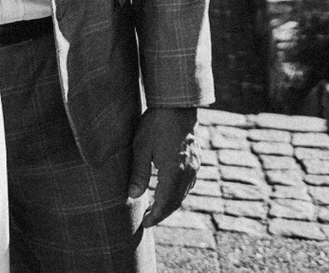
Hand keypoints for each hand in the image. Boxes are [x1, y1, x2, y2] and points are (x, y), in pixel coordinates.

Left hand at [129, 106, 198, 230]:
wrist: (177, 106)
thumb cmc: (155, 124)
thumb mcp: (141, 148)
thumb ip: (139, 173)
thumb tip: (133, 196)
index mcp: (174, 172)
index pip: (165, 203)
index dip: (156, 216)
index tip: (145, 224)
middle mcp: (187, 172)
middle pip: (176, 201)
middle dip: (162, 213)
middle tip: (148, 220)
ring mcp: (194, 166)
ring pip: (183, 193)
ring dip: (170, 204)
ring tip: (156, 209)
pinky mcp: (195, 159)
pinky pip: (188, 183)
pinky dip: (178, 192)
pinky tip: (168, 191)